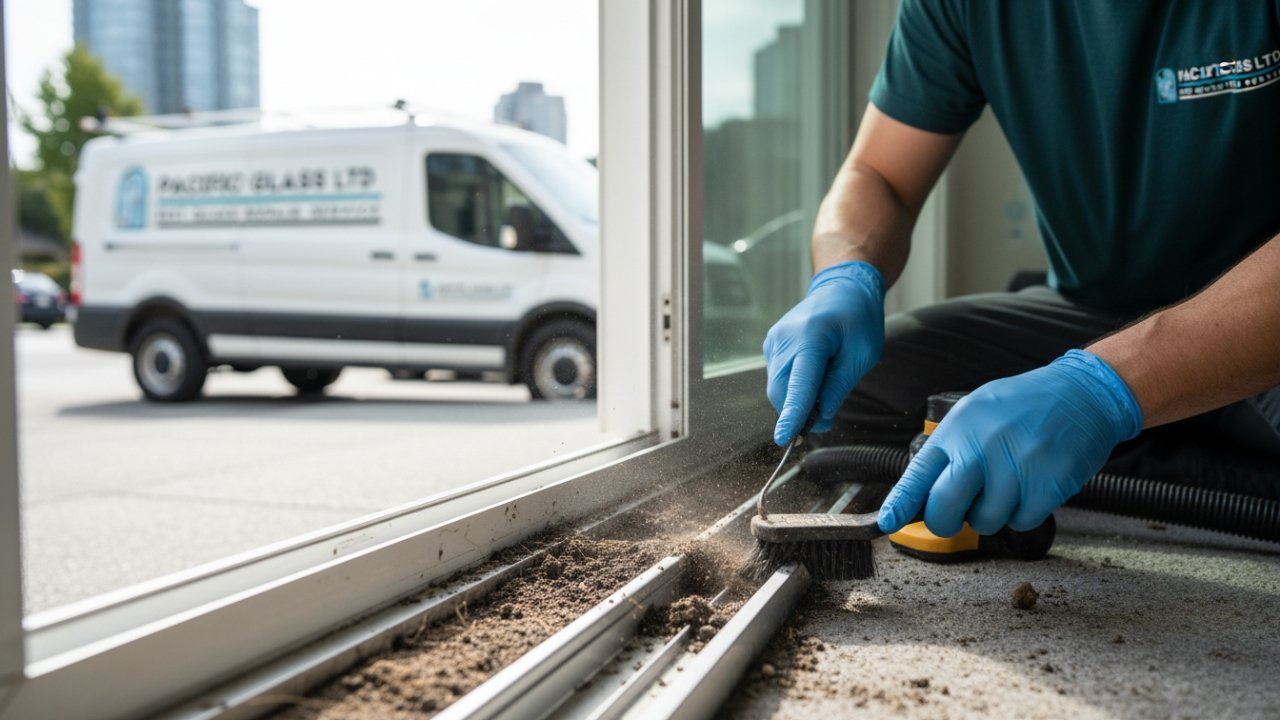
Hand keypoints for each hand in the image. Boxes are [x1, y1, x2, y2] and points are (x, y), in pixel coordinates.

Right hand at [764, 260, 884, 445]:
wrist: (841, 287)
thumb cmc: (857, 318)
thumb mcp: (862, 355)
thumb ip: (838, 386)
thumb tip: (820, 416)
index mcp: (811, 338)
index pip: (799, 384)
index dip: (793, 414)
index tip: (784, 438)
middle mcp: (784, 339)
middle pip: (781, 392)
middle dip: (799, 412)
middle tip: (825, 416)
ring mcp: (773, 341)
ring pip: (778, 388)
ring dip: (797, 399)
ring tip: (824, 383)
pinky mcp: (771, 345)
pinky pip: (778, 377)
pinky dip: (793, 386)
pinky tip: (813, 372)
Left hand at [878, 350, 1143, 535]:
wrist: (1083, 393)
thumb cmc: (1025, 405)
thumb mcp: (976, 411)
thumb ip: (950, 449)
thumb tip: (923, 493)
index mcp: (959, 429)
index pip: (918, 474)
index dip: (900, 504)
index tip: (888, 522)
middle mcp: (982, 448)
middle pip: (945, 509)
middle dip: (946, 520)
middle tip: (958, 511)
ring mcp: (1015, 468)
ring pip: (984, 522)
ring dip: (992, 513)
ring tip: (1008, 482)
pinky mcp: (1046, 486)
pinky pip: (1021, 522)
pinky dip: (1024, 512)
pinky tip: (1032, 485)